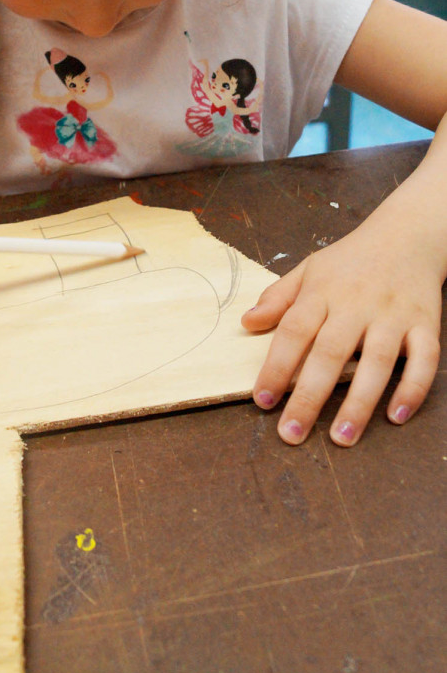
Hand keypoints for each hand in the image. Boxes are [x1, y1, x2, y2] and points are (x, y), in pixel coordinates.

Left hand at [241, 219, 441, 446]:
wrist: (406, 235)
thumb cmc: (351, 261)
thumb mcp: (309, 269)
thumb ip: (278, 297)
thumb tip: (247, 322)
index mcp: (323, 292)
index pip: (294, 331)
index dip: (276, 367)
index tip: (261, 401)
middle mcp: (356, 305)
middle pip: (330, 353)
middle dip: (309, 396)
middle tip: (291, 434)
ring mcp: (392, 315)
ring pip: (376, 361)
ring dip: (359, 402)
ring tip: (341, 436)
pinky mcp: (425, 324)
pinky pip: (423, 359)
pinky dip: (412, 387)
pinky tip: (397, 415)